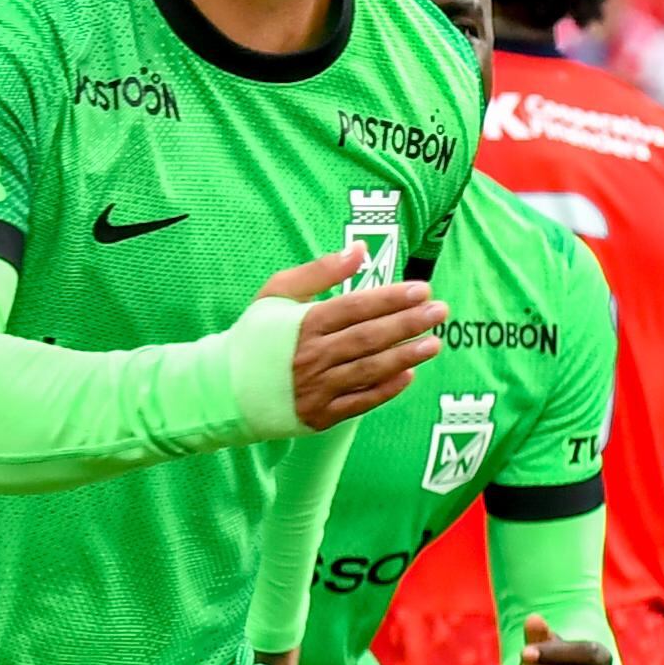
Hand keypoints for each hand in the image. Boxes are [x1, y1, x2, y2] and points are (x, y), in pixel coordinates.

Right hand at [260, 248, 445, 430]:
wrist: (223, 389)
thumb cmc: (255, 336)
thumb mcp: (278, 293)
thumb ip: (320, 271)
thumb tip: (359, 249)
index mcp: (302, 324)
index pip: (354, 307)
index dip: (390, 299)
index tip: (422, 290)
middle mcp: (310, 356)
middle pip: (367, 338)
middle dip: (407, 324)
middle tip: (440, 313)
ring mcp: (315, 388)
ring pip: (368, 370)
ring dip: (405, 356)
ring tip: (435, 342)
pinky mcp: (319, 415)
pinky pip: (359, 402)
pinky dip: (386, 389)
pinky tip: (410, 374)